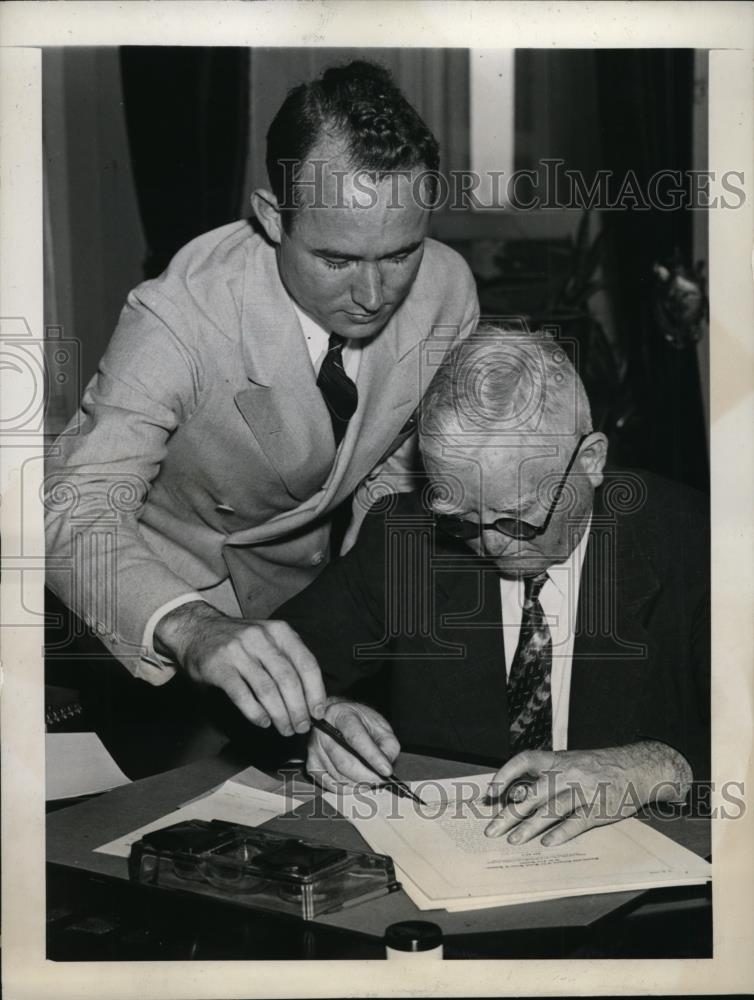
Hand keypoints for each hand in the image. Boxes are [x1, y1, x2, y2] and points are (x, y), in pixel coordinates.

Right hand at [154, 601, 325, 735]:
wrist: (196, 629)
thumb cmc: (238, 641)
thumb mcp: (267, 639)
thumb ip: (288, 659)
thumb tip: (311, 697)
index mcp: (279, 631)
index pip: (306, 663)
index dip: (315, 691)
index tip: (318, 712)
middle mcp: (261, 638)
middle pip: (288, 679)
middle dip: (298, 709)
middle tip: (301, 727)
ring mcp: (238, 651)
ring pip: (267, 690)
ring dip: (280, 715)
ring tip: (285, 729)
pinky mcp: (219, 666)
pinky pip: (243, 695)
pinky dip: (256, 713)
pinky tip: (263, 722)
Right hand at [306, 697, 400, 791]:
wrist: (336, 718)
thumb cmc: (358, 721)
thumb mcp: (378, 723)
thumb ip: (387, 742)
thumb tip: (386, 763)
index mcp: (341, 715)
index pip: (356, 738)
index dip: (373, 757)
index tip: (386, 770)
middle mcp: (323, 731)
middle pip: (345, 762)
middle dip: (367, 776)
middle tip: (382, 780)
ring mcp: (315, 749)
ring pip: (338, 776)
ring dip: (359, 783)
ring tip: (372, 780)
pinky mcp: (311, 764)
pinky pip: (330, 784)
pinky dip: (348, 788)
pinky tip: (358, 783)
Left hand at [484, 742, 691, 846]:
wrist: (636, 767)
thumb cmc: (596, 767)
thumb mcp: (570, 762)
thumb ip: (546, 775)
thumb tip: (515, 793)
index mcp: (557, 760)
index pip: (524, 761)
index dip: (505, 774)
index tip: (490, 793)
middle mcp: (567, 773)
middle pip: (533, 793)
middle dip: (509, 813)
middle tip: (492, 830)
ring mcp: (583, 791)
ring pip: (551, 809)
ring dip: (530, 826)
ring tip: (513, 840)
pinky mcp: (599, 808)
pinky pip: (577, 822)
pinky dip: (561, 833)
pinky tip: (547, 843)